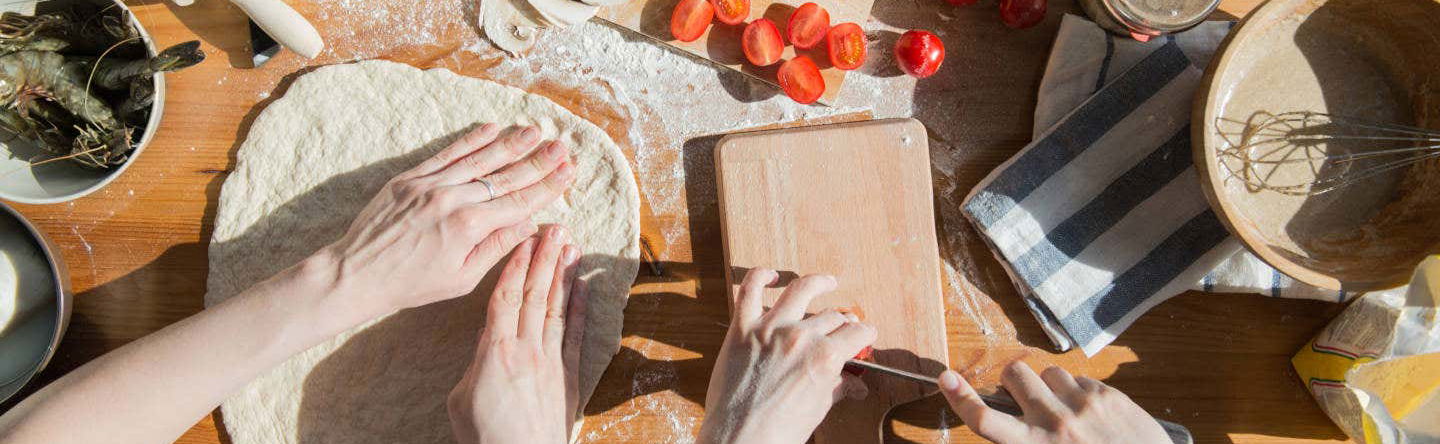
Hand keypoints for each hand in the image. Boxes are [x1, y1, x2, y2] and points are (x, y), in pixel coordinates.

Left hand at [318, 124, 574, 313]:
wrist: (357, 273)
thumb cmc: (411, 284)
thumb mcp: (462, 278)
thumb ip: (497, 247)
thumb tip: (530, 225)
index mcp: (469, 227)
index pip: (519, 202)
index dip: (547, 186)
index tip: (568, 172)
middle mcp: (452, 199)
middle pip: (505, 176)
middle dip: (537, 161)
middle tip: (562, 147)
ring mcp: (430, 184)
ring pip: (479, 159)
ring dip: (510, 144)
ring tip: (535, 131)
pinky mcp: (410, 177)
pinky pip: (447, 154)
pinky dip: (470, 140)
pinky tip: (491, 128)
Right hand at [447, 226, 587, 443]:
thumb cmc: (484, 437)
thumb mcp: (462, 397)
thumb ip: (476, 361)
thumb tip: (487, 335)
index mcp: (494, 352)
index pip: (506, 296)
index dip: (515, 264)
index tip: (523, 237)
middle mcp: (526, 350)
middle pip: (536, 294)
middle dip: (545, 257)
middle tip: (554, 227)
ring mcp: (551, 362)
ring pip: (557, 308)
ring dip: (563, 274)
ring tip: (570, 245)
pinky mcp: (569, 378)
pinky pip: (575, 336)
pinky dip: (580, 308)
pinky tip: (583, 286)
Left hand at [698, 269, 876, 443]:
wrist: (740, 439)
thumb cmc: (778, 431)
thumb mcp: (818, 408)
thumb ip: (837, 387)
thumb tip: (854, 385)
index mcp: (824, 357)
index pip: (857, 333)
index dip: (865, 334)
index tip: (865, 334)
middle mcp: (800, 337)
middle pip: (832, 316)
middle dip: (843, 320)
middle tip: (844, 324)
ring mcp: (769, 328)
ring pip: (800, 290)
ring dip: (818, 282)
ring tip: (825, 281)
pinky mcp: (742, 328)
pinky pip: (750, 290)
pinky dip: (760, 277)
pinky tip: (770, 275)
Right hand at [938, 362, 1169, 443]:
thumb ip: (1024, 442)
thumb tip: (1005, 421)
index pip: (986, 420)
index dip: (961, 397)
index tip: (945, 378)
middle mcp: (1056, 423)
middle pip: (1014, 375)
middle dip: (1014, 381)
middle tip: (1026, 398)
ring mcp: (1083, 405)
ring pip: (1047, 372)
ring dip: (1049, 386)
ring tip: (1065, 408)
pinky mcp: (1107, 395)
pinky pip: (1078, 378)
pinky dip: (1078, 391)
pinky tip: (1090, 413)